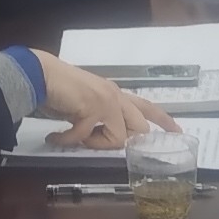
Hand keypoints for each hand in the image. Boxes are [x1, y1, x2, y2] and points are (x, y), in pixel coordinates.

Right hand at [30, 52, 172, 148]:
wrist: (41, 75)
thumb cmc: (59, 91)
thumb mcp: (85, 107)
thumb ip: (100, 119)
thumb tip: (102, 138)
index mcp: (115, 94)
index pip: (147, 107)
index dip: (164, 120)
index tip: (177, 131)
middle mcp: (116, 96)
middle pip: (139, 128)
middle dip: (117, 141)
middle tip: (90, 141)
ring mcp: (107, 101)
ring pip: (118, 139)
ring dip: (92, 143)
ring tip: (72, 135)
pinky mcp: (94, 108)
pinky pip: (87, 139)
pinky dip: (67, 140)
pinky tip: (55, 136)